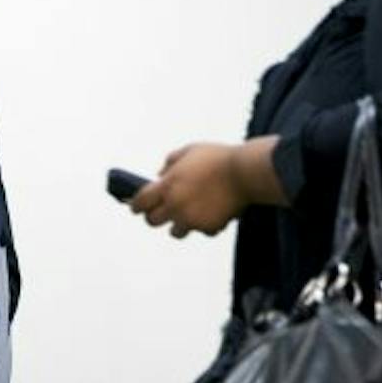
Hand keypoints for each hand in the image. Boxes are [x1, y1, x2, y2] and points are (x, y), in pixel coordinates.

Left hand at [128, 143, 244, 237]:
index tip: (135, 207)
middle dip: (156, 215)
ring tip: (190, 212)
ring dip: (180, 223)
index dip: (136, 205)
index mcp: (167, 186)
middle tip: (162, 210)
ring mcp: (191, 219)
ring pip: (176, 231)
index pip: (140, 203)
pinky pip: (201, 231)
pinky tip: (212, 211)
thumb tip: (160, 174)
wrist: (246, 173)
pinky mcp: (208, 228)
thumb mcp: (190, 151)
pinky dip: (205, 224)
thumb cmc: (219, 159)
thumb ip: (170, 163)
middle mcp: (175, 206)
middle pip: (153, 221)